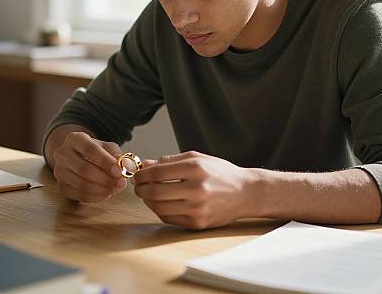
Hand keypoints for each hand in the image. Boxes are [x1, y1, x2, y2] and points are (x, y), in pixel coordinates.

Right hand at [52, 131, 126, 202]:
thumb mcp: (106, 147)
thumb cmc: (95, 151)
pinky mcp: (60, 186)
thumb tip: (125, 166)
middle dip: (105, 178)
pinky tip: (106, 194)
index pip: (89, 149)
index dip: (105, 162)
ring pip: (81, 184)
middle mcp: (62, 153)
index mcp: (74, 139)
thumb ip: (116, 154)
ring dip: (102, 189)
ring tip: (115, 188)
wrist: (77, 156)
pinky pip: (78, 195)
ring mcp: (59, 171)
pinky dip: (95, 197)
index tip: (119, 171)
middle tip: (120, 183)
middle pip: (84, 169)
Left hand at [133, 151, 249, 228]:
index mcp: (195, 168)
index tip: (137, 174)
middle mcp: (196, 188)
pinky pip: (169, 218)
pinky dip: (160, 211)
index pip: (157, 173)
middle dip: (141, 189)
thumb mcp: (196, 158)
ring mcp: (197, 208)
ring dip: (147, 201)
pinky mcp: (198, 223)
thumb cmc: (220, 173)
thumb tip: (144, 164)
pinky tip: (161, 203)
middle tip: (138, 186)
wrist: (245, 193)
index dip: (142, 174)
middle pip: (155, 192)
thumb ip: (169, 161)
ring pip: (159, 208)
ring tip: (148, 194)